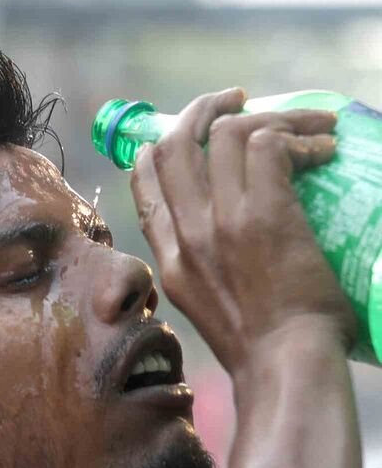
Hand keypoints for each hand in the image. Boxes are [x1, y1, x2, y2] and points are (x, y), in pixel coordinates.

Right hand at [130, 88, 356, 374]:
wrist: (284, 367)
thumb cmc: (256, 343)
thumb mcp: (202, 303)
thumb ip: (195, 261)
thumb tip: (213, 232)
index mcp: (166, 258)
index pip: (143, 180)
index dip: (162, 144)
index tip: (192, 131)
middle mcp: (185, 234)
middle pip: (173, 144)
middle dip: (203, 109)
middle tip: (235, 100)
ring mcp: (221, 223)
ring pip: (226, 134)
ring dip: (270, 117)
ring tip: (307, 127)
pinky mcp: (264, 215)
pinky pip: (270, 146)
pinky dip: (300, 137)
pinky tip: (324, 150)